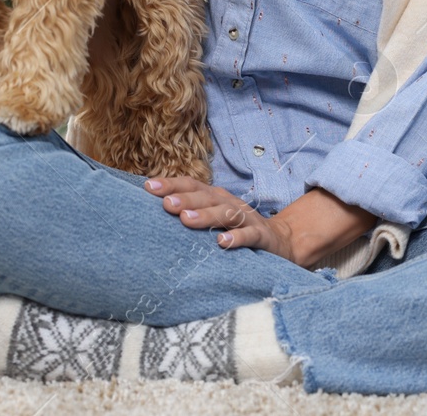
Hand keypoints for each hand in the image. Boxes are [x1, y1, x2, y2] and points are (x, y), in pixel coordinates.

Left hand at [143, 176, 301, 263]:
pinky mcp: (260, 235)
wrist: (278, 241)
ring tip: (187, 220)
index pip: (191, 185)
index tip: (148, 186)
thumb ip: (189, 212)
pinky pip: (248, 235)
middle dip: (185, 199)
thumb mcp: (213, 217)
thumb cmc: (235, 229)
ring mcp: (246, 218)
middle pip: (206, 197)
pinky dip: (236, 237)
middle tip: (166, 204)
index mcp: (214, 196)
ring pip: (225, 213)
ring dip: (206, 215)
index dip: (171, 184)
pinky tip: (222, 242)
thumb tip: (154, 209)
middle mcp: (229, 202)